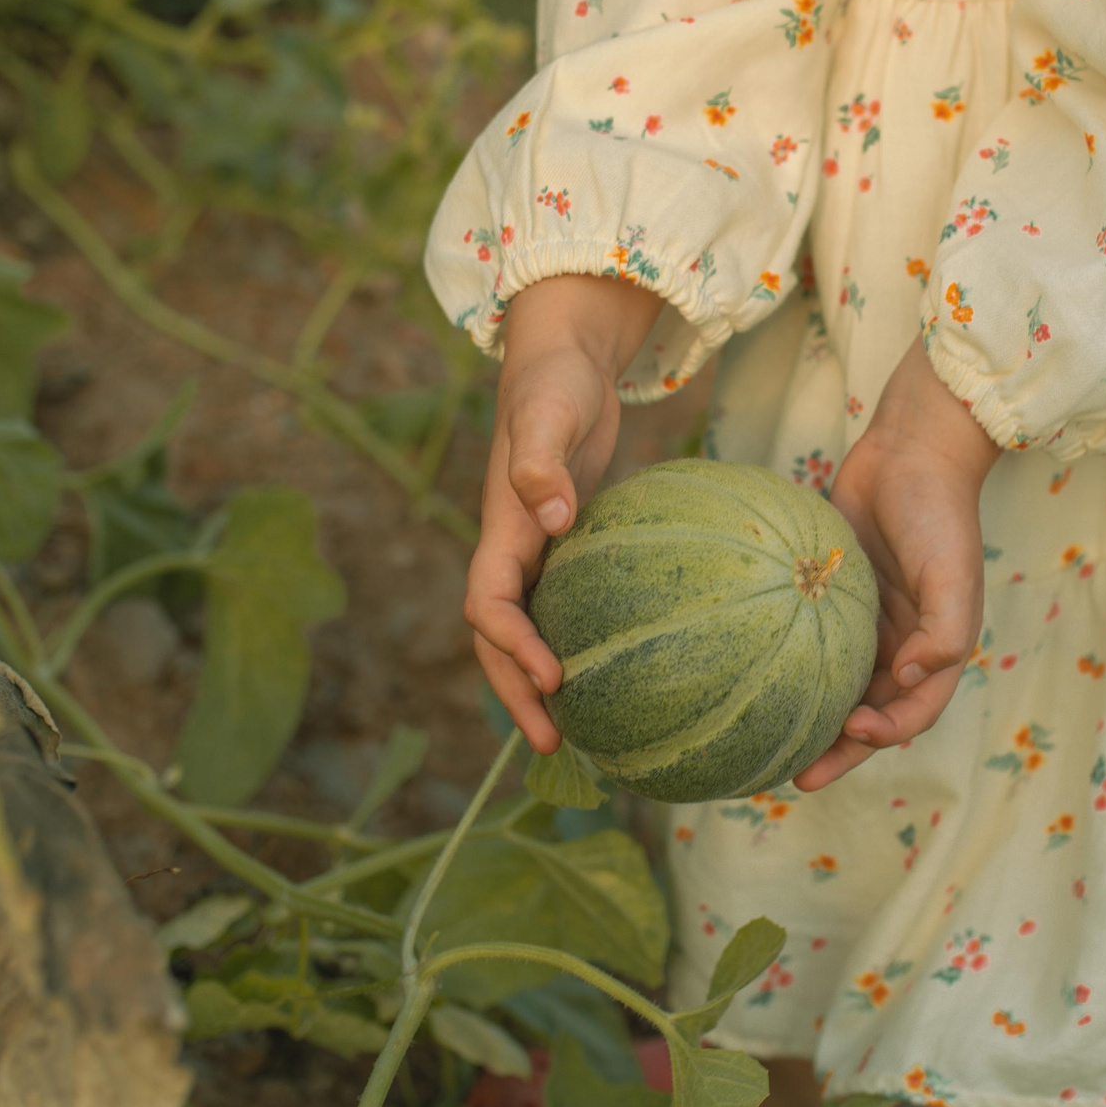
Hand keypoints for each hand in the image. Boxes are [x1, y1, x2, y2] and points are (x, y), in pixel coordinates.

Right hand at [464, 275, 660, 753]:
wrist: (561, 359)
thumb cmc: (554, 382)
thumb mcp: (549, 411)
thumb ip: (541, 460)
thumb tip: (553, 517)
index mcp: (500, 528)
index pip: (488, 605)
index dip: (513, 647)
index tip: (554, 680)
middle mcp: (512, 548)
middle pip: (498, 638)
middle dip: (516, 692)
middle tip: (553, 746)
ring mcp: (535, 550)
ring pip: (526, 630)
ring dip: (538, 682)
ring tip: (576, 734)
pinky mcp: (565, 546)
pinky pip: (561, 608)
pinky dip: (574, 644)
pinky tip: (617, 672)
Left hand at [794, 335, 1001, 790]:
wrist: (911, 450)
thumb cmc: (938, 512)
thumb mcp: (953, 573)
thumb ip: (945, 631)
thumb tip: (909, 677)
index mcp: (937, 647)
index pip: (913, 711)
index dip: (885, 734)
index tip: (849, 733)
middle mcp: (903, 643)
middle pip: (870, 713)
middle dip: (839, 749)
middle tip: (795, 779)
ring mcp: (867, 623)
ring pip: (838, 685)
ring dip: (813, 718)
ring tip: (770, 747)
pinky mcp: (835, 597)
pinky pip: (813, 641)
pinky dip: (793, 666)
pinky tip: (755, 678)